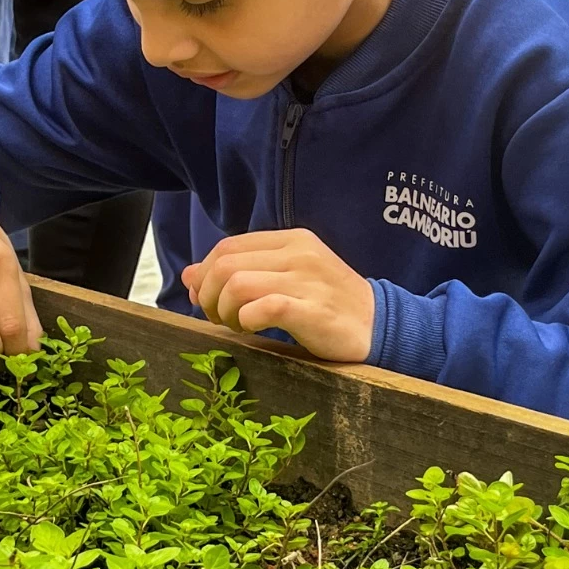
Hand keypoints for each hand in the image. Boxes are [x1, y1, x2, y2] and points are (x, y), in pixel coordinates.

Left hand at [181, 228, 375, 361]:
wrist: (379, 324)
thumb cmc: (328, 303)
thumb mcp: (286, 278)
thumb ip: (242, 271)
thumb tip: (189, 275)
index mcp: (291, 239)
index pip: (227, 246)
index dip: (204, 273)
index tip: (204, 298)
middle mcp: (298, 253)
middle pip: (225, 265)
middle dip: (208, 295)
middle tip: (217, 317)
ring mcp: (306, 279)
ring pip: (236, 285)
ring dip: (224, 311)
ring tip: (236, 325)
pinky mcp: (312, 309)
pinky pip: (262, 308)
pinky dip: (245, 321)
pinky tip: (253, 329)